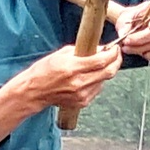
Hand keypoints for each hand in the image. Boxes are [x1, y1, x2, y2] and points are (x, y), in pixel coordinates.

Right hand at [0, 43, 120, 141]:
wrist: (34, 91)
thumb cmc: (43, 71)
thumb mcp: (61, 54)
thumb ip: (81, 50)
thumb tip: (100, 48)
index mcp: (72, 68)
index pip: (101, 60)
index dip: (113, 53)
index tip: (115, 48)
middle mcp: (79, 82)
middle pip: (108, 72)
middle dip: (116, 62)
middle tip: (116, 55)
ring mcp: (81, 94)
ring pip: (104, 81)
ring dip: (106, 72)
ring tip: (99, 65)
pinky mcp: (82, 102)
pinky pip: (97, 89)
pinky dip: (98, 81)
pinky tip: (89, 77)